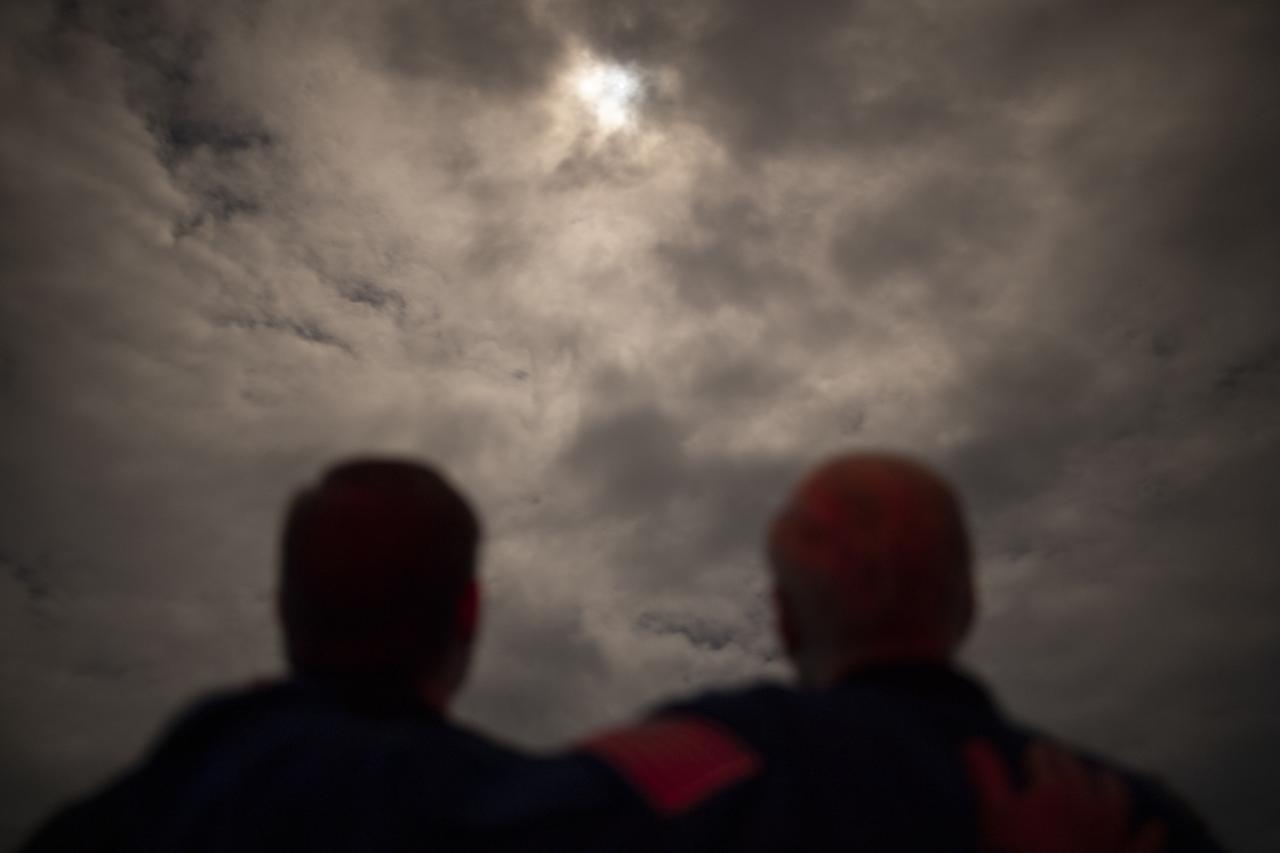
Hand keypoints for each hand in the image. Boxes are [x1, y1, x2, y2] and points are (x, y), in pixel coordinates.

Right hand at [963, 739, 1165, 852]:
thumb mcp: (994, 816)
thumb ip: (986, 775)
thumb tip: (973, 743)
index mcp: (1052, 786)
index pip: (1041, 754)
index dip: (1032, 753)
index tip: (1029, 754)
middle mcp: (1088, 800)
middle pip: (1075, 767)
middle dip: (1062, 760)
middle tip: (1052, 759)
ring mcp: (1112, 830)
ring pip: (1115, 793)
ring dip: (1106, 782)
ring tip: (1098, 778)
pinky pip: (1145, 841)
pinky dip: (1149, 832)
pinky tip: (1154, 825)